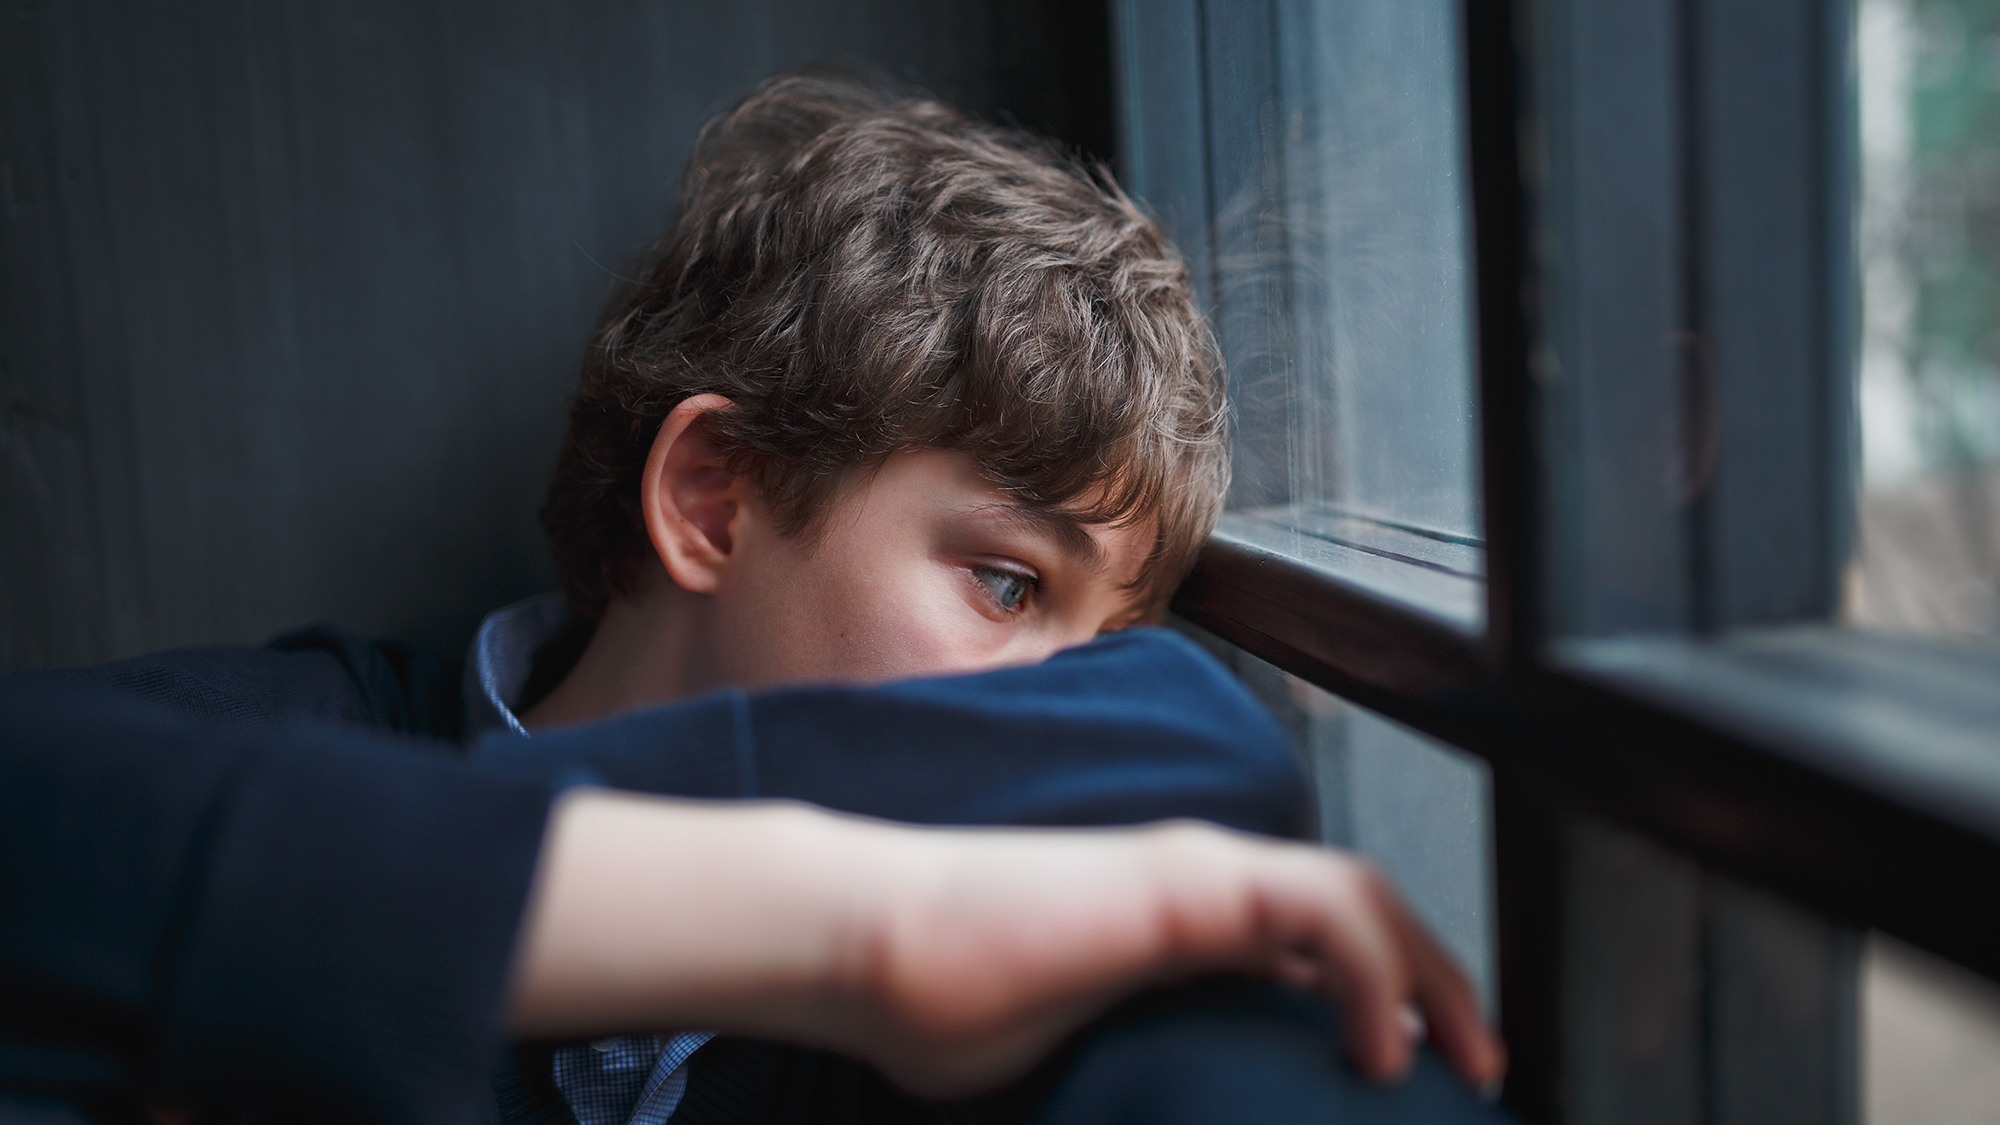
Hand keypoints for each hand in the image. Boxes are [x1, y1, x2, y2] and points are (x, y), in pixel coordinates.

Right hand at [828, 816, 1504, 1095]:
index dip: (1382, 995)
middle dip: (1434, 980)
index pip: (1315, 943)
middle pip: (1357, 909)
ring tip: (1463, 1055)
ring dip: (1430, 970)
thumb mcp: (1078, 1052)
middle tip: (1477, 1065)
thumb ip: (1146, 1065)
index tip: (1414, 1072)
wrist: (875, 946)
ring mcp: (1195, 873)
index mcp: (1179, 924)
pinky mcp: (1184, 883)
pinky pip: (1320, 907)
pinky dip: (1378, 971)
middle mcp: (1200, 883)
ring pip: (1358, 893)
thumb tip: (1176, 1114)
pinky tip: (1385, 1046)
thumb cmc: (947, 1005)